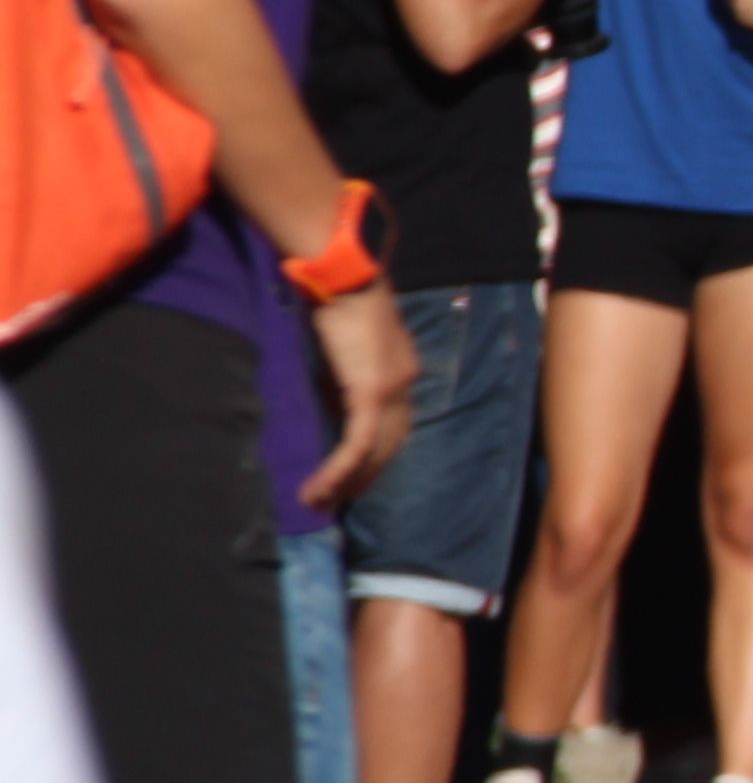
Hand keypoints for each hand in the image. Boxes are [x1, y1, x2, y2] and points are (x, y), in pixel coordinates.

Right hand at [301, 280, 414, 511]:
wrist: (346, 280)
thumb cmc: (339, 305)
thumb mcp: (343, 353)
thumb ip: (343, 380)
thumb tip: (329, 406)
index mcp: (401, 376)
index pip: (395, 427)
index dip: (377, 455)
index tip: (355, 476)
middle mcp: (404, 387)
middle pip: (391, 446)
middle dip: (365, 477)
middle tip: (338, 501)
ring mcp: (392, 391)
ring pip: (375, 452)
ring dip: (348, 481)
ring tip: (322, 503)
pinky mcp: (370, 393)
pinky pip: (358, 443)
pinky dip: (339, 469)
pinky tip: (318, 488)